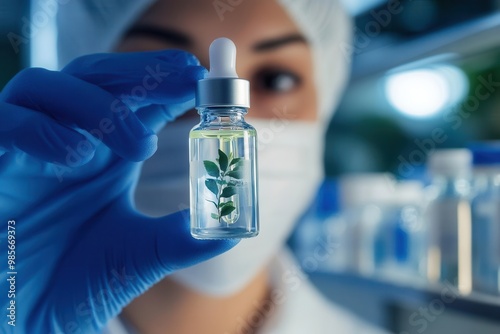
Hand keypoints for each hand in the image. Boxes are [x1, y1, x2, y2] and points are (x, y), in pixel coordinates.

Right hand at [0, 50, 236, 332]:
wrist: (27, 324)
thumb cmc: (76, 285)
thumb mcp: (140, 255)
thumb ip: (182, 239)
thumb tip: (231, 231)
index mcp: (105, 155)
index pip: (135, 100)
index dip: (166, 81)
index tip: (201, 76)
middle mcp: (68, 142)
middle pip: (96, 77)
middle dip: (142, 70)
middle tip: (186, 76)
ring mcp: (26, 150)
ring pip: (49, 86)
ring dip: (100, 105)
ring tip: (140, 145)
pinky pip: (6, 121)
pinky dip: (43, 130)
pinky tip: (79, 157)